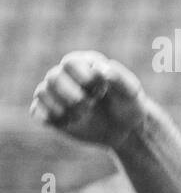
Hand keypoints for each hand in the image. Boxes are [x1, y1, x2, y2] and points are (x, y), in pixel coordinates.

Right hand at [30, 51, 148, 148]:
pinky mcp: (50, 112)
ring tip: (82, 115)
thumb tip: (100, 69)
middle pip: (53, 76)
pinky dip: (50, 118)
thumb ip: (120, 78)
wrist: (124, 130)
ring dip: (62, 107)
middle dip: (72, 95)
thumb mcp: (131, 93)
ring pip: (42, 92)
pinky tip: (69, 122)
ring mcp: (56, 94)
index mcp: (84, 64)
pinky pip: (36, 111)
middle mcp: (66, 76)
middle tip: (89, 105)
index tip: (100, 91)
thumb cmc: (128, 106)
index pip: (70, 63)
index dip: (83, 78)